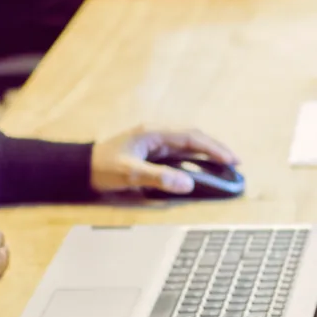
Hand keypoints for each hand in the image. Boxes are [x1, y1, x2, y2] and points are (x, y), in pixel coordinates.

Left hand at [90, 127, 238, 195]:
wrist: (82, 168)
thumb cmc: (103, 167)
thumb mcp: (130, 174)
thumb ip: (159, 178)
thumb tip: (189, 183)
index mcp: (153, 133)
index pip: (190, 137)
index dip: (213, 147)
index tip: (231, 159)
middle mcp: (156, 134)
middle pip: (192, 137)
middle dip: (215, 148)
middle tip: (235, 162)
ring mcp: (154, 143)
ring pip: (187, 144)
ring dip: (206, 152)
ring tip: (225, 164)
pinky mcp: (151, 153)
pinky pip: (178, 152)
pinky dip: (194, 158)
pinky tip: (202, 167)